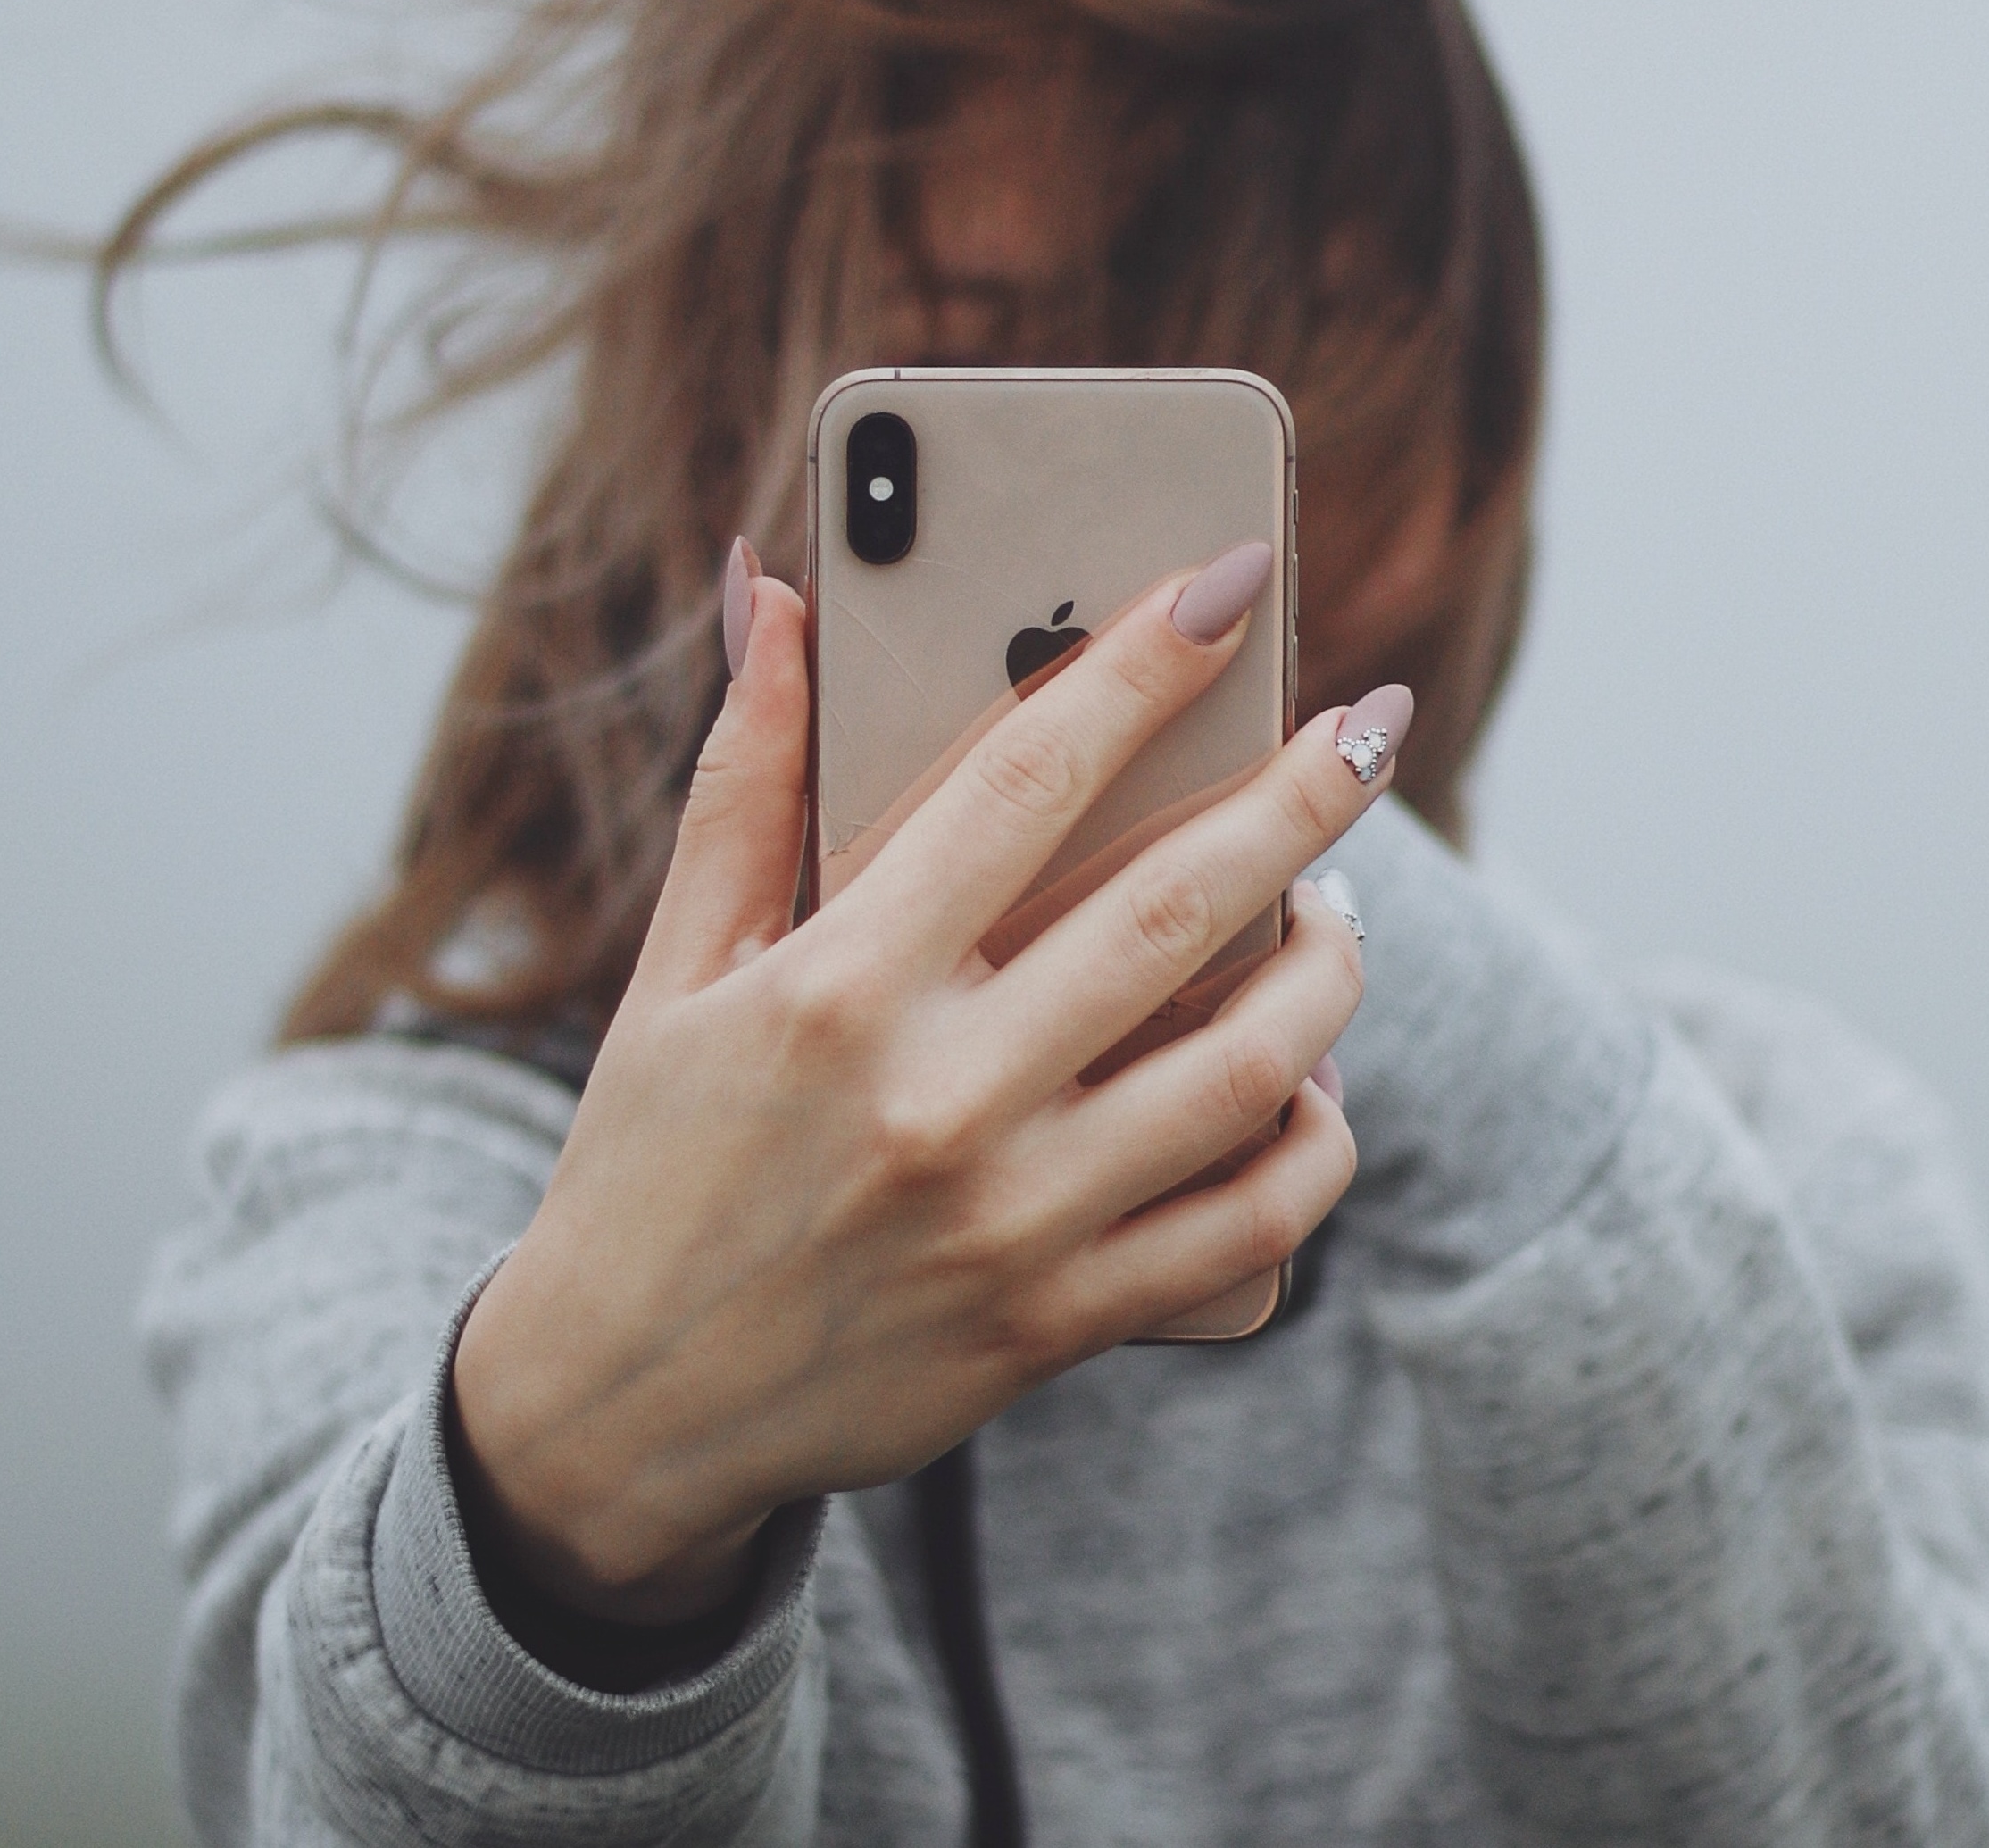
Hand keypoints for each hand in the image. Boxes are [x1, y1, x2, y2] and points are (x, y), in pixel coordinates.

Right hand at [452, 540, 1401, 1622]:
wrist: (617, 1412)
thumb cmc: (646, 1163)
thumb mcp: (677, 968)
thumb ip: (745, 780)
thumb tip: (778, 598)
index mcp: (836, 988)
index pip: (1024, 780)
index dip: (1140, 664)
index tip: (1229, 577)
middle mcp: (935, 1100)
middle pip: (1172, 913)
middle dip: (1299, 798)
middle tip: (1371, 726)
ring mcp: (1010, 1221)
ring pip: (1245, 1071)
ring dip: (1328, 971)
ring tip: (1342, 907)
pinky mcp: (1057, 1321)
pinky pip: (1247, 1225)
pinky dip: (1313, 1142)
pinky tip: (1313, 1078)